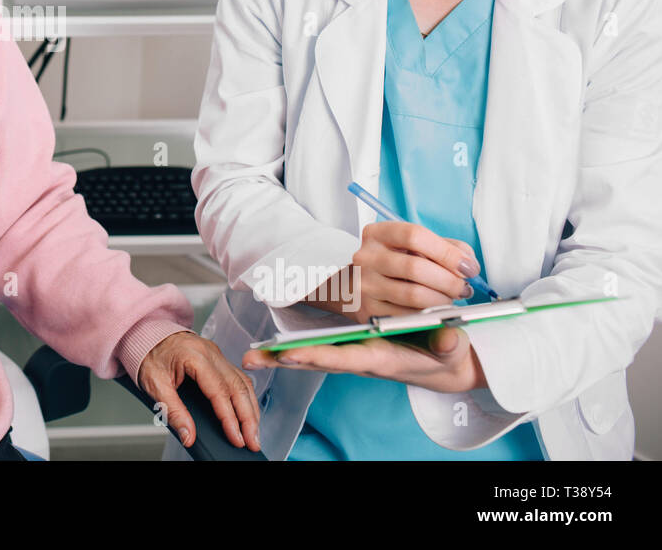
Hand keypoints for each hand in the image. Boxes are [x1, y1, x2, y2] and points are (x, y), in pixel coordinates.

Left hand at [136, 331, 260, 450]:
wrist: (147, 335)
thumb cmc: (149, 356)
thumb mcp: (154, 386)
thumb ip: (173, 412)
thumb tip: (188, 436)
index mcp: (194, 356)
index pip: (219, 391)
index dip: (230, 418)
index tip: (236, 438)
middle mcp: (211, 353)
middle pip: (238, 387)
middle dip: (248, 417)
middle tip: (253, 441)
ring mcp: (217, 354)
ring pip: (243, 382)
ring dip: (251, 408)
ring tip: (254, 432)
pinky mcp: (219, 358)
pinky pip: (238, 377)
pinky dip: (246, 396)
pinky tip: (248, 411)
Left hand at [242, 325, 486, 393]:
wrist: (449, 364)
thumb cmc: (448, 353)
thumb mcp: (453, 349)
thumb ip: (448, 344)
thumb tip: (448, 340)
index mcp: (382, 359)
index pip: (345, 358)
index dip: (318, 356)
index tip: (292, 354)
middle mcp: (362, 359)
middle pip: (319, 359)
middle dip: (286, 359)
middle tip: (254, 358)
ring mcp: (355, 355)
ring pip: (314, 356)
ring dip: (283, 356)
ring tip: (251, 356)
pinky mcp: (353, 350)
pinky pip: (320, 350)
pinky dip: (296, 351)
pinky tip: (271, 349)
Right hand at [309, 221, 479, 322]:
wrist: (355, 286)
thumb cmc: (393, 264)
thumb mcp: (414, 247)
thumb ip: (445, 247)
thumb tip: (468, 263)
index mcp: (377, 233)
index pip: (414, 235)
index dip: (447, 252)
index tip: (468, 266)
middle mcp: (366, 257)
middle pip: (415, 267)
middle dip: (449, 280)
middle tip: (464, 287)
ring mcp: (364, 284)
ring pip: (413, 294)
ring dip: (442, 299)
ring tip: (451, 298)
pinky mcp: (368, 309)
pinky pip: (407, 315)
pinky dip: (429, 315)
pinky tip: (436, 310)